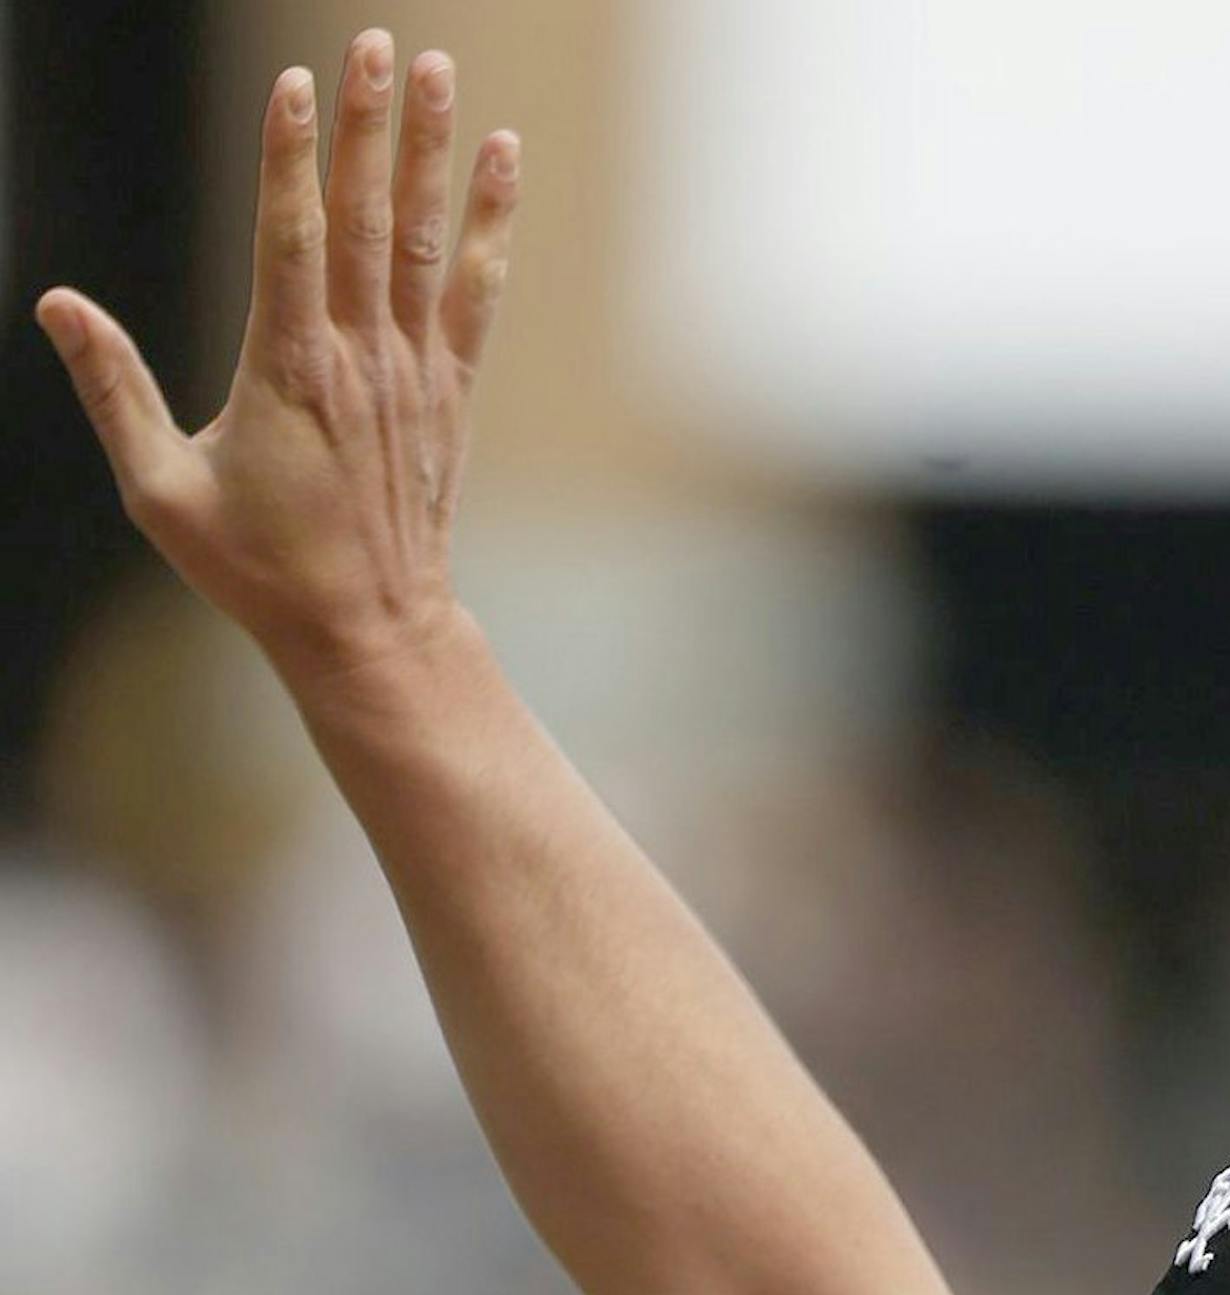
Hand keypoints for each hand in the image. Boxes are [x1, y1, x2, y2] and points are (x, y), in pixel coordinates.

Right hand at [36, 28, 518, 683]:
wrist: (370, 631)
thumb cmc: (260, 571)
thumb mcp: (163, 491)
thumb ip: (114, 391)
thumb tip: (58, 306)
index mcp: (288, 371)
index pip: (291, 237)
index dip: (294, 156)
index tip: (296, 82)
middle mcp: (360, 360)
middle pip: (368, 220)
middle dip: (370, 125)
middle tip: (378, 40)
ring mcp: (413, 374)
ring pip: (426, 242)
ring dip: (430, 151)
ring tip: (434, 68)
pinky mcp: (449, 394)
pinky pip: (477, 295)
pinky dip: (490, 224)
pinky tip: (501, 159)